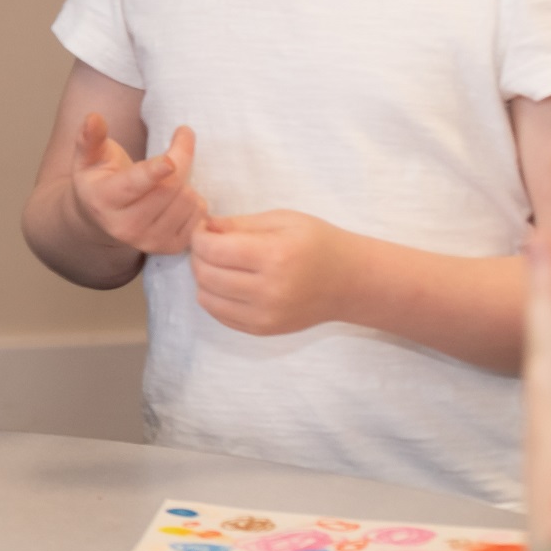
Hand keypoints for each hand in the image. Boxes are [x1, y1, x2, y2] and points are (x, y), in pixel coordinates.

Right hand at [72, 114, 205, 255]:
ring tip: (170, 179)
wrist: (100, 220)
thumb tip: (93, 118)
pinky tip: (180, 198)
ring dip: (186, 183)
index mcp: (103, 200)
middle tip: (177, 145)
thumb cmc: (98, 180)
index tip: (169, 161)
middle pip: (169, 188)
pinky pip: (199, 218)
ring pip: (188, 202)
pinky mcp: (169, 247)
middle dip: (179, 160)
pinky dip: (195, 203)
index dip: (153, 172)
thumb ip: (91, 138)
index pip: (133, 185)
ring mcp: (148, 240)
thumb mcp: (88, 158)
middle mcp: (125, 226)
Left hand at [190, 210, 355, 335]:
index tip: (203, 229)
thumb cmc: (320, 244)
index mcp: (275, 256)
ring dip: (202, 278)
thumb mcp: (284, 220)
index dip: (199, 237)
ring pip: (207, 298)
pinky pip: (220, 315)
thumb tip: (204, 227)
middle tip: (209, 245)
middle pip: (206, 274)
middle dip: (198, 256)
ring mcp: (266, 315)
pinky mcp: (264, 330)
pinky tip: (228, 283)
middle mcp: (269, 290)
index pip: (214, 250)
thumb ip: (240, 223)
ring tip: (217, 264)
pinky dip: (214, 298)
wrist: (351, 283)